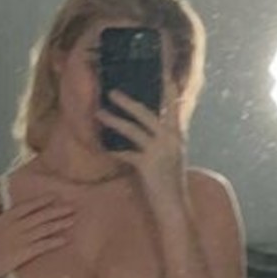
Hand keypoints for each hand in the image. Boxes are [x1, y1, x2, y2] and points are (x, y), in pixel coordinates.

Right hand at [0, 194, 74, 277]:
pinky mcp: (22, 254)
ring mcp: (19, 240)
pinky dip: (54, 242)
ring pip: (44, 229)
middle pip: (40, 216)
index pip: (27, 206)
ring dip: (60, 223)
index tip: (54, 196)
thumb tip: (0, 205)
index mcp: (5, 218)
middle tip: (72, 206)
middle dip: (57, 210)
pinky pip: (42, 246)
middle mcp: (14, 227)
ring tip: (72, 219)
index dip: (42, 201)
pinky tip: (65, 239)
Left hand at [96, 87, 186, 205]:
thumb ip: (163, 138)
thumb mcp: (172, 155)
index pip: (173, 105)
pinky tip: (103, 146)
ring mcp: (159, 151)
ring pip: (133, 130)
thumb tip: (148, 123)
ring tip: (99, 113)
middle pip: (148, 113)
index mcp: (177, 134)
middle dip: (128, 101)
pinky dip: (113, 149)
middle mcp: (171, 139)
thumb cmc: (169, 181)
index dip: (168, 87)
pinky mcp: (147, 165)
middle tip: (112, 91)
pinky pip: (126, 153)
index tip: (163, 71)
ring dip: (114, 120)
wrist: (175, 206)